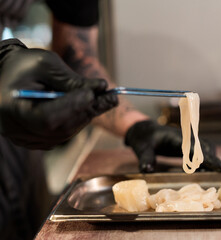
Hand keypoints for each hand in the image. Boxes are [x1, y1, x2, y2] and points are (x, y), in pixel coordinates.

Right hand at [0, 41, 117, 148]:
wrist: (8, 75)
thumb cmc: (25, 65)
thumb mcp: (46, 64)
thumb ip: (72, 79)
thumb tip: (102, 87)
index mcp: (12, 108)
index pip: (46, 117)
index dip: (71, 107)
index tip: (92, 94)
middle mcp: (16, 129)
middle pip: (59, 128)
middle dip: (87, 111)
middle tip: (111, 98)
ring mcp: (26, 138)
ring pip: (65, 133)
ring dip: (86, 116)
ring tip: (104, 99)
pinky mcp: (37, 140)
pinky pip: (64, 134)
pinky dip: (79, 120)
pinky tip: (89, 106)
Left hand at [125, 120, 220, 172]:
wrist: (142, 130)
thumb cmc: (143, 137)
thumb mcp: (142, 147)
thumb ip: (145, 157)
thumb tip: (147, 170)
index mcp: (177, 138)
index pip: (197, 149)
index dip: (209, 159)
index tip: (220, 168)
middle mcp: (185, 138)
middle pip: (206, 147)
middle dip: (213, 159)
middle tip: (216, 174)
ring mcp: (186, 141)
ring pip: (206, 147)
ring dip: (210, 158)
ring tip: (207, 173)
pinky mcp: (185, 145)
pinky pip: (200, 150)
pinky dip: (204, 159)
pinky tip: (199, 170)